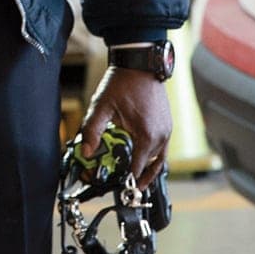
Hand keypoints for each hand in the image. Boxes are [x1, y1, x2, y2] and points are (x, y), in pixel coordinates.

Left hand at [80, 65, 172, 186]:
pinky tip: (145, 159)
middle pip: (151, 167)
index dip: (129, 182)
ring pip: (160, 159)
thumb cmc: (122, 82)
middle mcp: (161, 135)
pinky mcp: (168, 123)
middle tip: (129, 190)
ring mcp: (167, 129)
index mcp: (146, 135)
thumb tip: (87, 152)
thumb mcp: (102, 107)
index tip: (123, 191)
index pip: (138, 168)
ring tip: (138, 181)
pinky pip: (163, 148)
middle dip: (139, 179)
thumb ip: (92, 131)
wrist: (140, 62)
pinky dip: (155, 157)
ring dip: (149, 170)